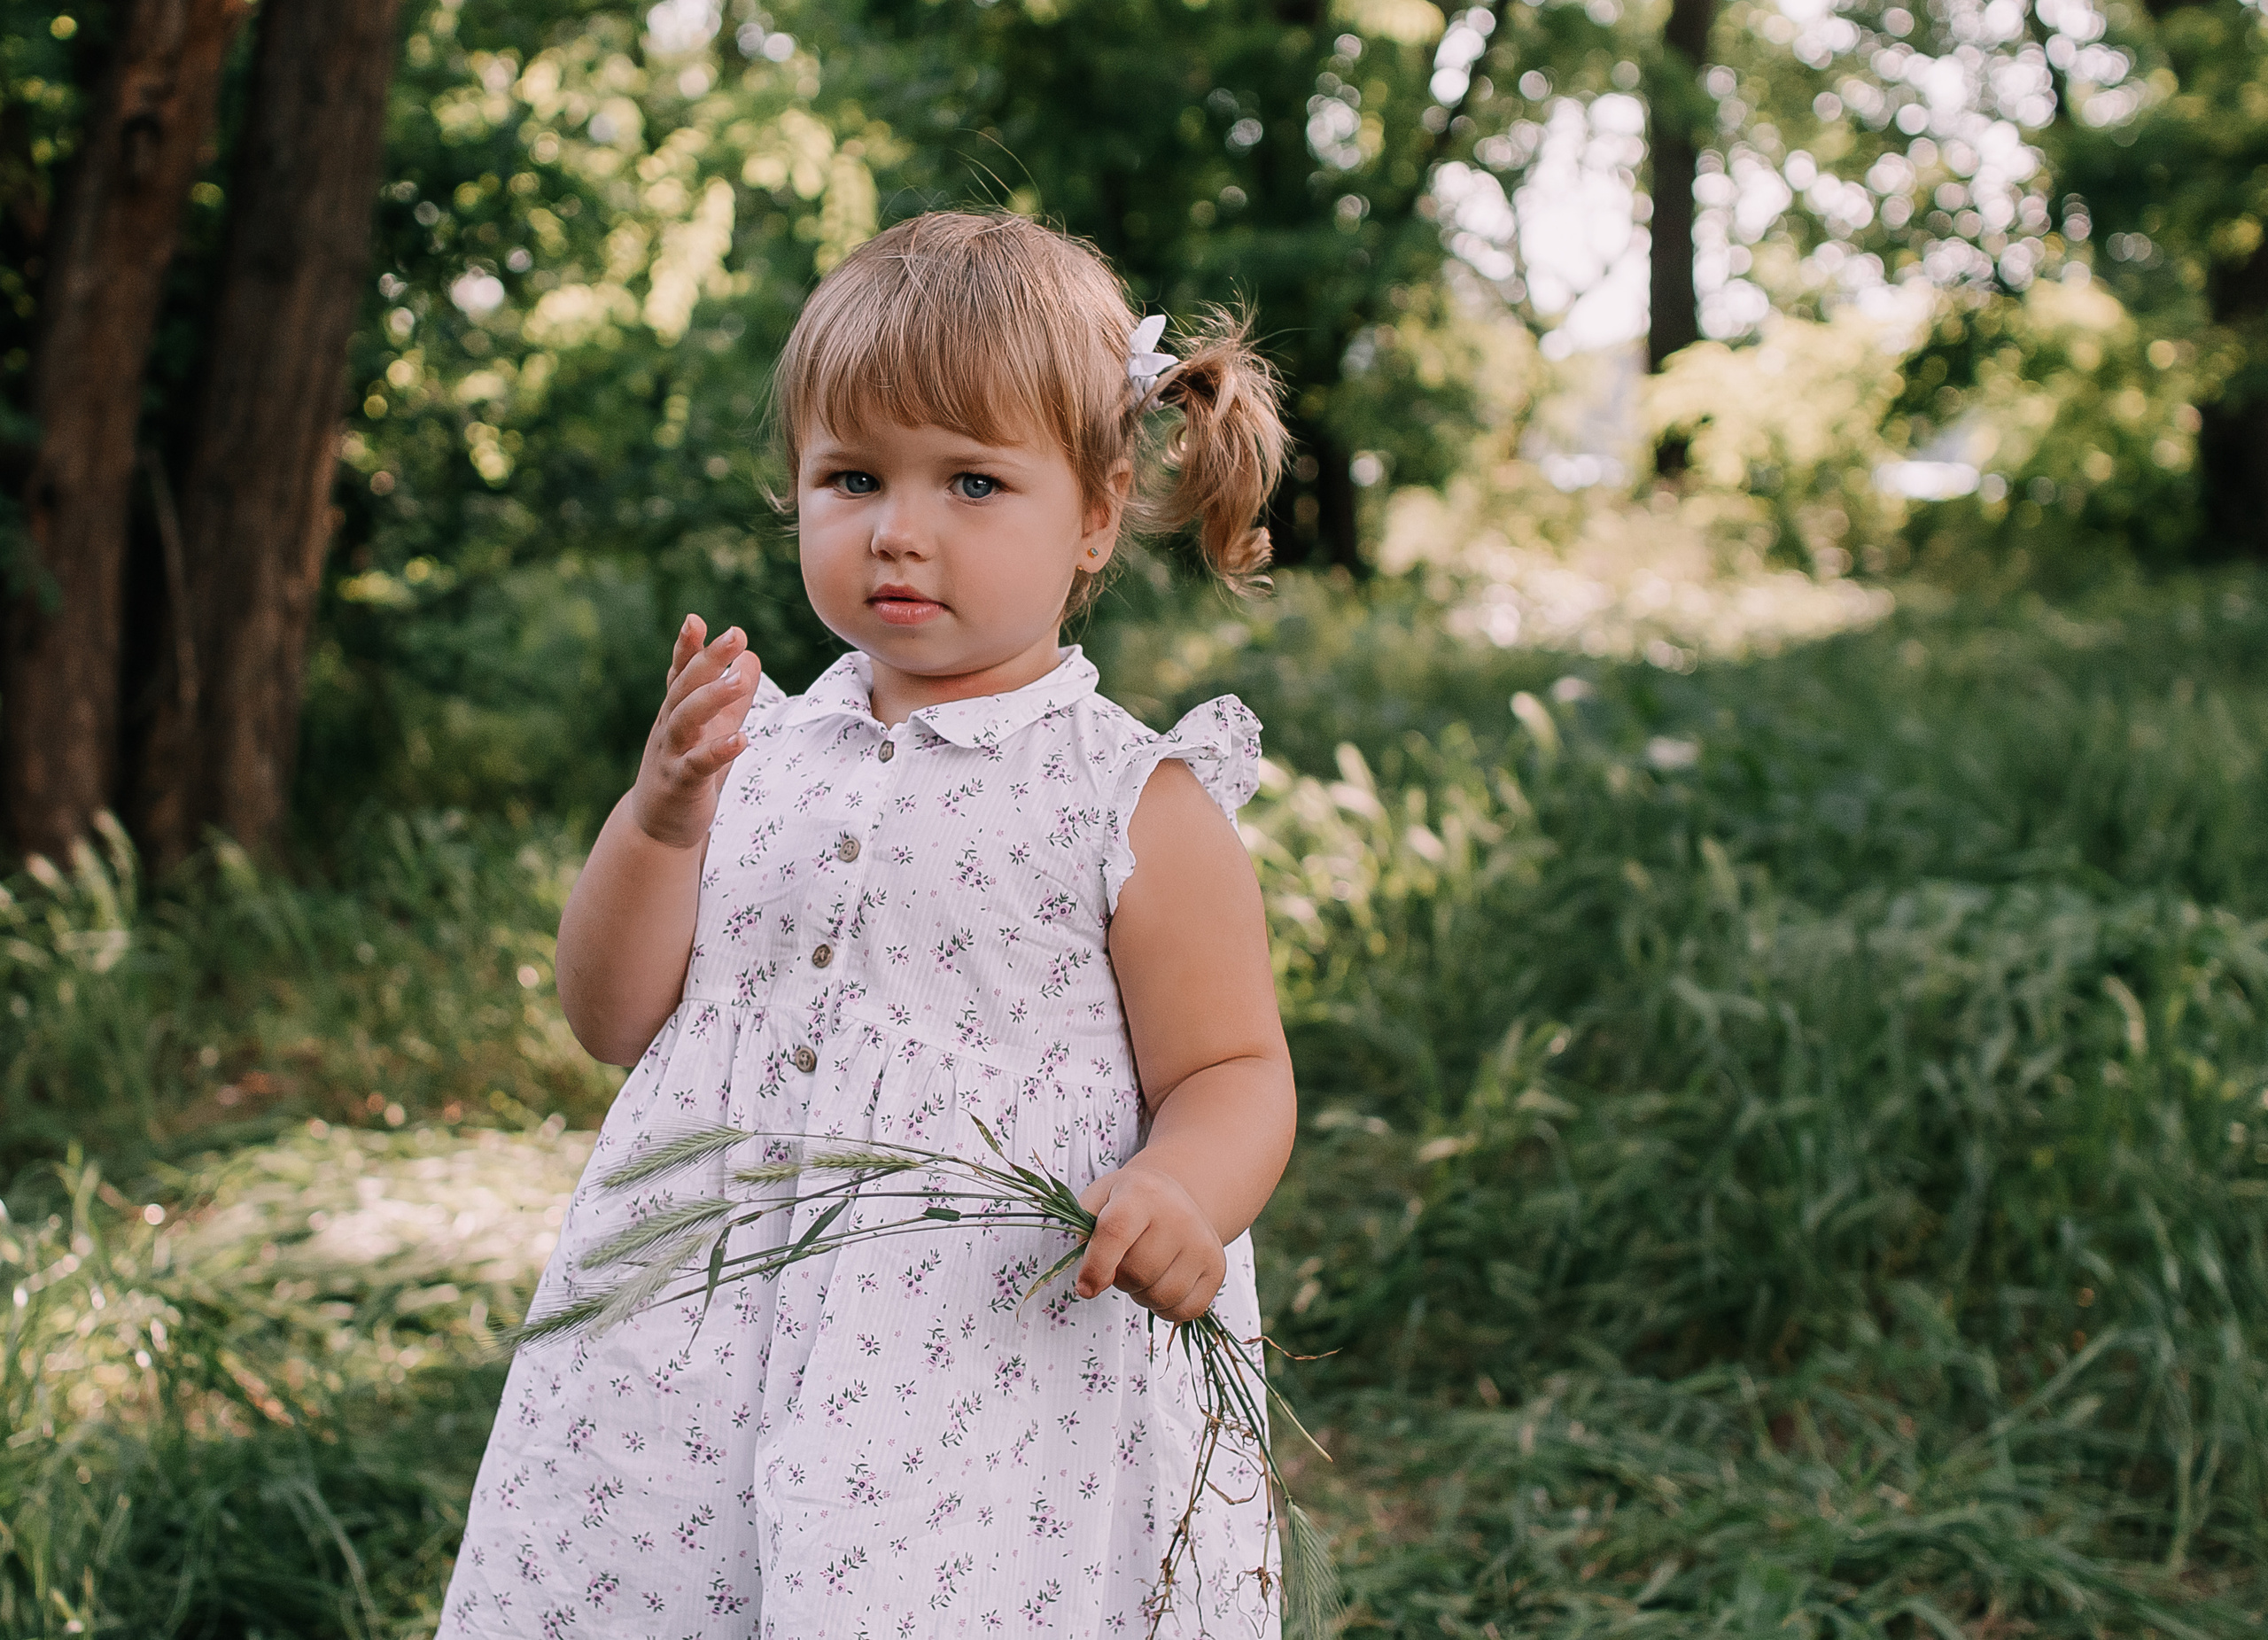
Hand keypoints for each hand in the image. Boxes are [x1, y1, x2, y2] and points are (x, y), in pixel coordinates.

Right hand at [630, 614, 762, 849]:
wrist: (660, 825)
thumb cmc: (690, 768)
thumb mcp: (713, 728)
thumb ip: (733, 696)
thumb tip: (751, 657)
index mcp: (677, 709)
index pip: (681, 672)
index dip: (687, 647)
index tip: (695, 619)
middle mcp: (669, 726)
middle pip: (685, 687)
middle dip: (708, 659)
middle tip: (736, 634)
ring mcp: (671, 754)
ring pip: (686, 720)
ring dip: (712, 698)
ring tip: (738, 681)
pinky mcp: (680, 783)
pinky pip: (697, 765)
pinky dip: (718, 751)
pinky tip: (741, 740)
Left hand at [1074, 1162, 1226, 1324]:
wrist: (1174, 1198)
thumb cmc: (1127, 1204)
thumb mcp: (1097, 1202)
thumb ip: (1084, 1237)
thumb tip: (1092, 1284)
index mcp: (1142, 1193)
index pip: (1115, 1233)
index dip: (1096, 1267)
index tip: (1085, 1289)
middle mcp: (1179, 1215)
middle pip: (1137, 1273)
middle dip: (1120, 1278)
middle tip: (1123, 1262)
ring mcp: (1203, 1242)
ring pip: (1160, 1296)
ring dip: (1141, 1295)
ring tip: (1143, 1271)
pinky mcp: (1217, 1267)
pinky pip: (1184, 1311)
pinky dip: (1165, 1309)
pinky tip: (1161, 1284)